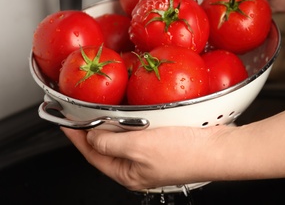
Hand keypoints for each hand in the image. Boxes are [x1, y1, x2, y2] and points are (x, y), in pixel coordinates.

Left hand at [61, 125, 229, 189]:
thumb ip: (111, 143)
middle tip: (82, 115)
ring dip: (114, 124)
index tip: (67, 124)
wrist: (217, 148)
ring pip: (124, 138)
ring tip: (104, 111)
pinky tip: (134, 112)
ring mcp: (152, 155)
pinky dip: (133, 121)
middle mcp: (138, 167)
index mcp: (128, 174)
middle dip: (94, 131)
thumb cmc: (184, 153)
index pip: (93, 155)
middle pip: (107, 148)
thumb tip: (92, 137)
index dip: (77, 138)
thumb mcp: (139, 147)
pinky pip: (140, 131)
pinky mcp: (164, 142)